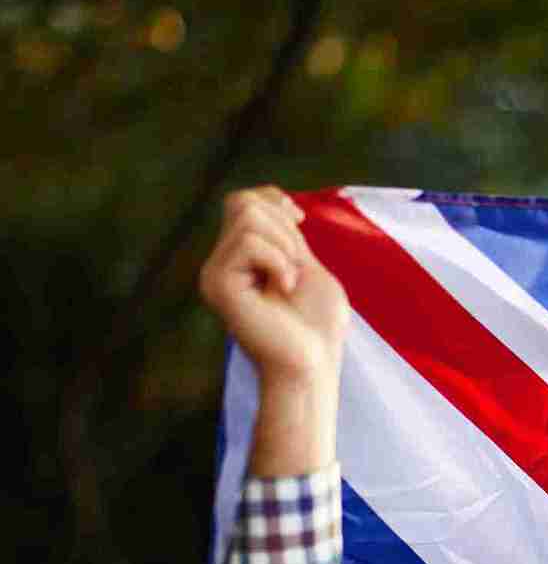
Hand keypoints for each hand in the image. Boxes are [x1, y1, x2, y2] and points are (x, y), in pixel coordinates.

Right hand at [197, 186, 349, 386]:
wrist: (313, 364)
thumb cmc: (317, 325)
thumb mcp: (306, 265)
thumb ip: (284, 233)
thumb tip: (267, 199)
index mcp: (239, 258)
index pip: (242, 201)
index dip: (273, 199)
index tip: (300, 220)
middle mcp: (219, 263)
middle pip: (243, 202)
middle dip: (285, 227)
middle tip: (298, 269)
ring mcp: (214, 273)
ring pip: (247, 217)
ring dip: (286, 246)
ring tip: (291, 281)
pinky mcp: (218, 284)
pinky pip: (250, 243)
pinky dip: (280, 262)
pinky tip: (284, 290)